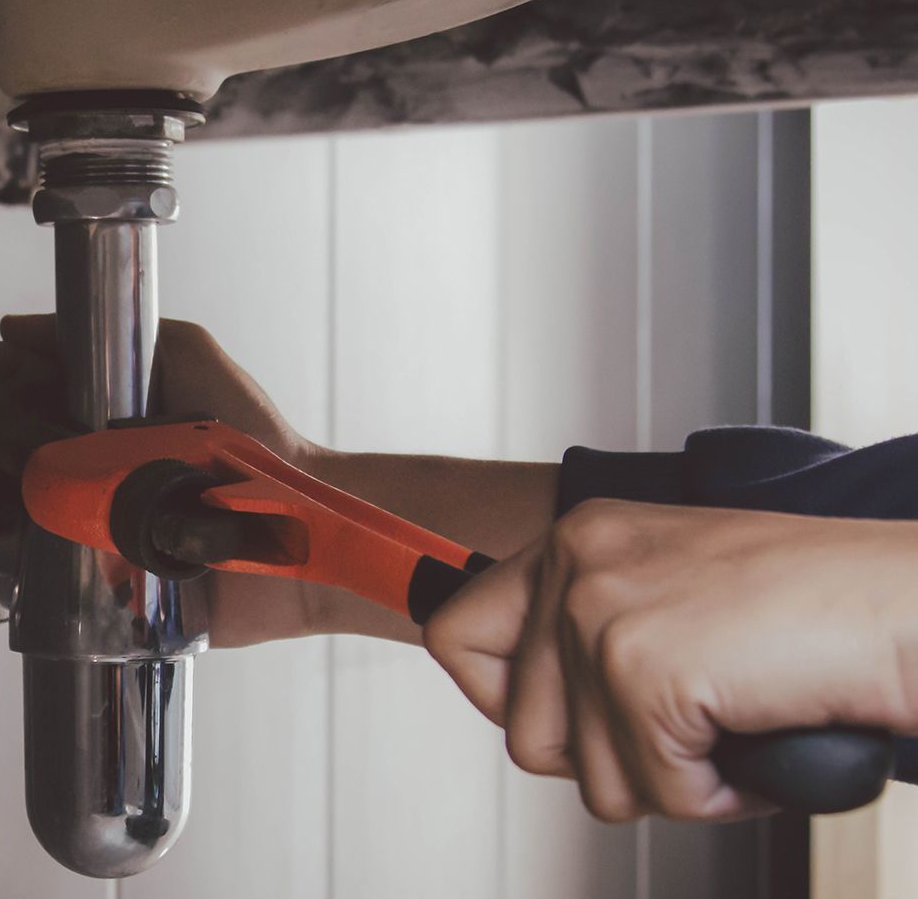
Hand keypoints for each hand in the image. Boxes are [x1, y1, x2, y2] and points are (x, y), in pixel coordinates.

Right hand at [0, 314, 324, 646]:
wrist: (290, 527)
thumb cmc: (253, 438)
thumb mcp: (188, 355)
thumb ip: (116, 332)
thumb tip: (16, 327)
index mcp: (83, 398)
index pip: (3, 377)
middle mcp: (65, 451)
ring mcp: (66, 511)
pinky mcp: (75, 568)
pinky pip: (6, 558)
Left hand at [424, 499, 917, 821]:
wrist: (906, 605)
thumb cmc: (815, 606)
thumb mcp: (671, 588)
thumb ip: (590, 628)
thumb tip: (522, 706)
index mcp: (578, 538)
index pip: (456, 636)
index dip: (501, 700)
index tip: (563, 717)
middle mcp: (576, 565)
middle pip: (524, 736)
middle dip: (613, 758)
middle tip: (686, 726)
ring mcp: (602, 615)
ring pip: (588, 779)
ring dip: (668, 778)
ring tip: (728, 723)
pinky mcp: (642, 669)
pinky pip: (654, 791)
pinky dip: (716, 791)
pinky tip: (754, 735)